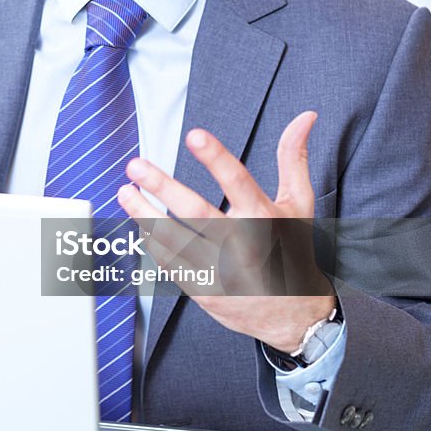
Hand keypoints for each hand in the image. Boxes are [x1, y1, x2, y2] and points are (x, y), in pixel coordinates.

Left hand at [117, 111, 334, 352]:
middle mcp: (243, 244)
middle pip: (197, 212)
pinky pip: (171, 265)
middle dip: (163, 187)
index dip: (216, 158)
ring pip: (176, 240)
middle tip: (136, 166)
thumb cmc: (292, 248)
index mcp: (265, 218)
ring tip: (125, 192)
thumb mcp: (299, 203)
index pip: (239, 181)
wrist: (294, 315)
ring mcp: (222, 271)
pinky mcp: (206, 291)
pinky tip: (139, 223)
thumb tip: (305, 116)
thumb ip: (294, 158)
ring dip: (145, 215)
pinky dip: (153, 244)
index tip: (194, 135)